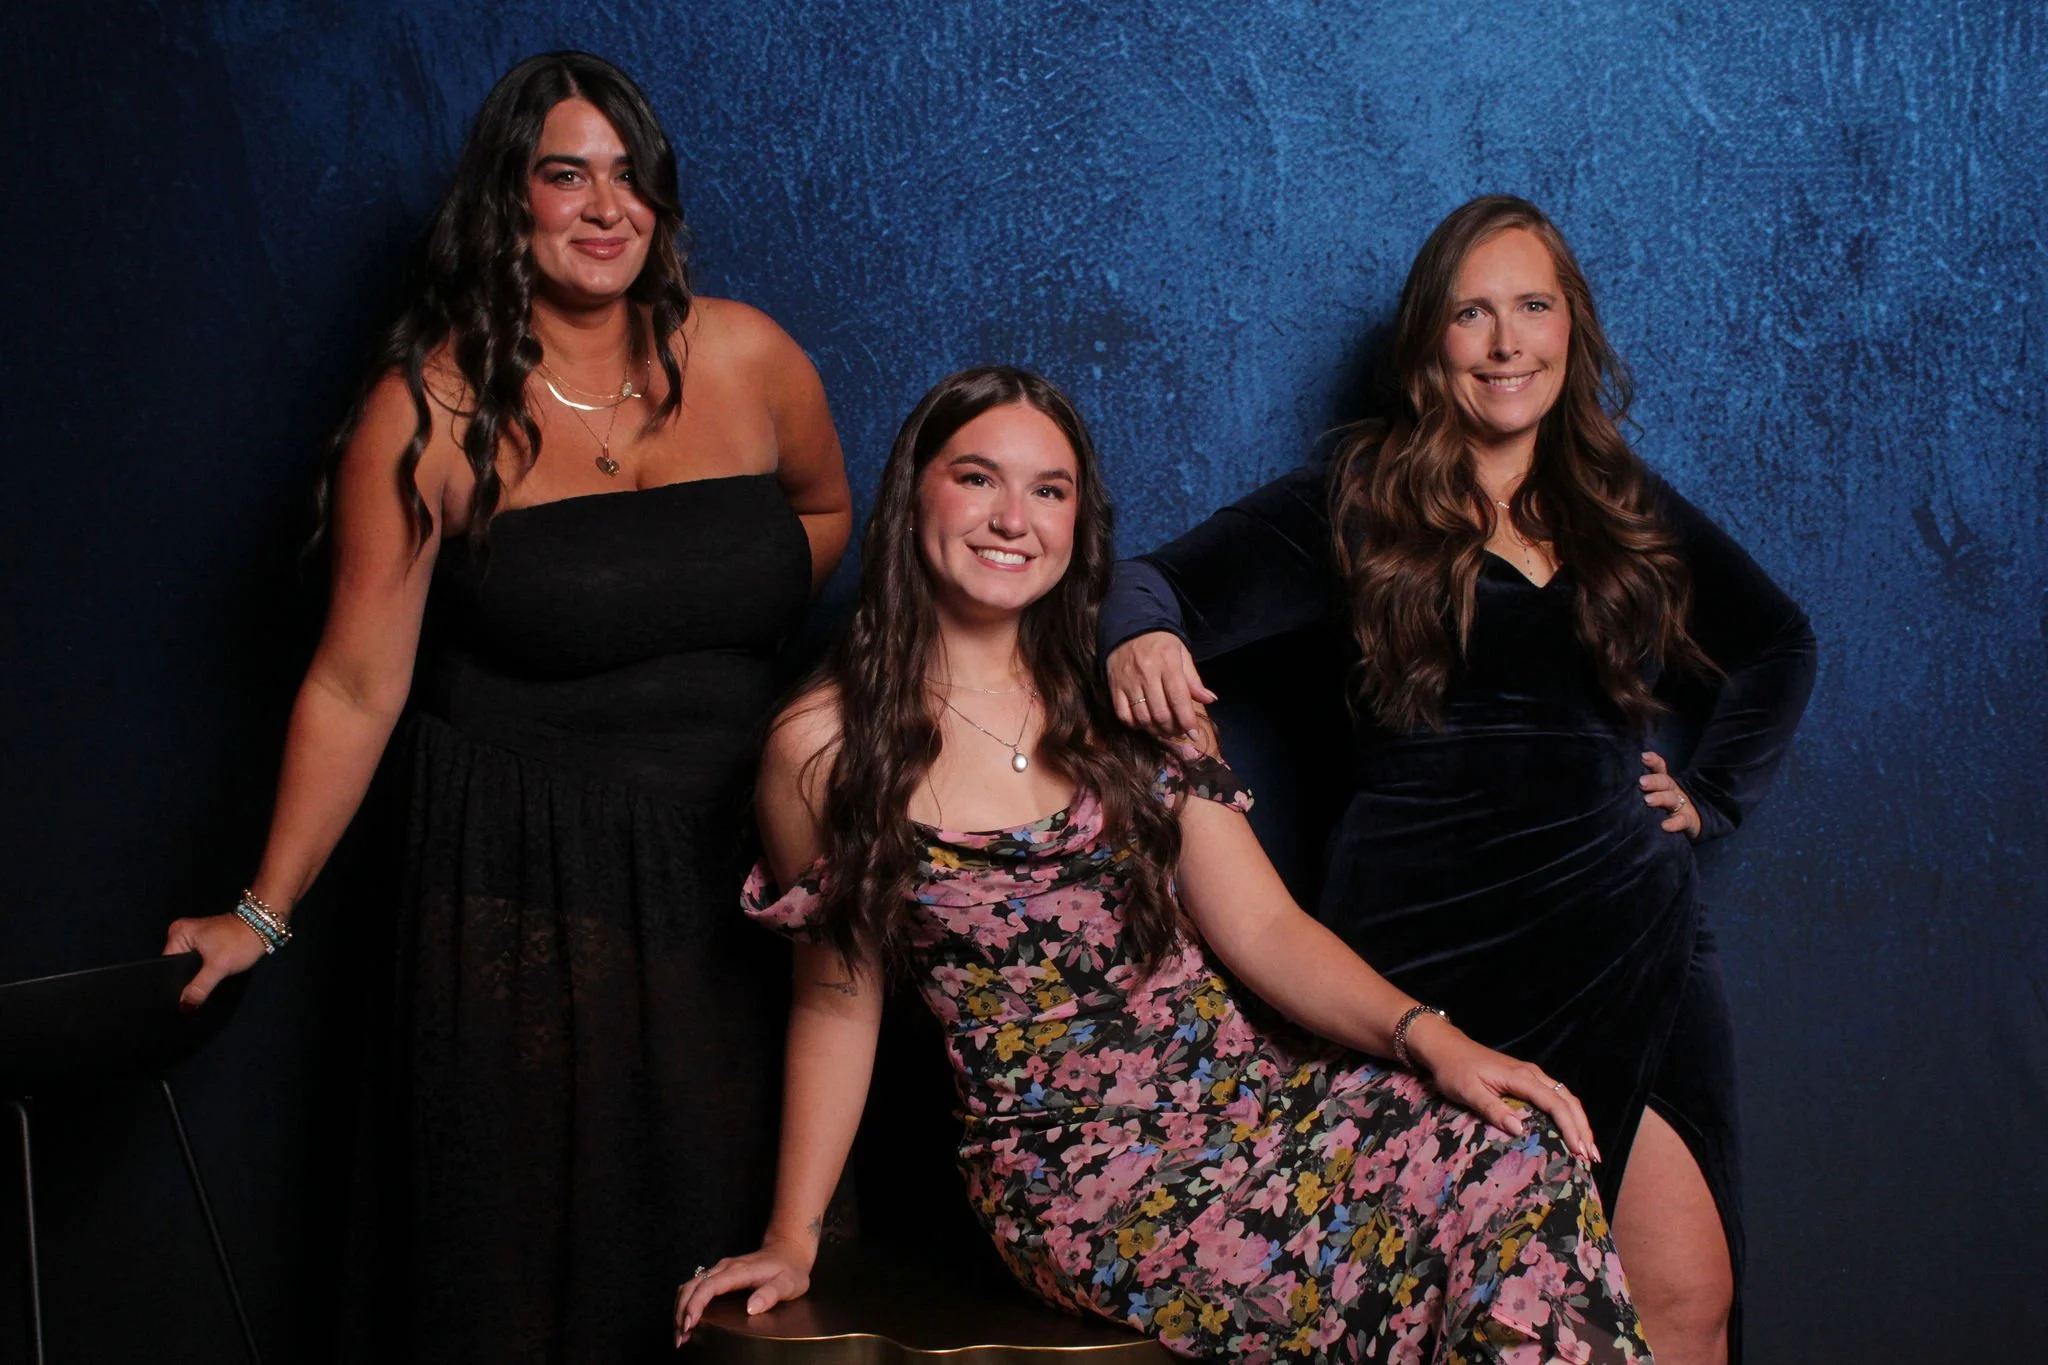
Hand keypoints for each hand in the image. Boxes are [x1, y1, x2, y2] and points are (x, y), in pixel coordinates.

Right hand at [162, 912, 271, 1010]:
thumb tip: (185, 1007)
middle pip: (175, 966)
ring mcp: (193, 938)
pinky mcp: (205, 943)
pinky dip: (201, 972)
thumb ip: (199, 988)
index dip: (172, 983)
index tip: (176, 1001)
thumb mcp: (218, 967)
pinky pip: (196, 963)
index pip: (166, 964)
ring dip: (194, 978)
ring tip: (198, 991)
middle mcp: (182, 933)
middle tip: (190, 999)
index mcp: (178, 933)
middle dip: (184, 982)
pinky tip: (205, 982)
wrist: (264, 927)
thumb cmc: (241, 941)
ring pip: (187, 966)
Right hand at [674, 1239, 813, 1344]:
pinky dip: (686, 1303)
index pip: (708, 1286)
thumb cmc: (789, 1269)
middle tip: (680, 1337)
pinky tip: (687, 1321)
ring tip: (680, 1334)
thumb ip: (771, 1294)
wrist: (788, 1251)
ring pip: (689, 1286)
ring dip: (680, 1308)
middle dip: (681, 1311)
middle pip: (692, 1286)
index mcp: (738, 1271)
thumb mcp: (788, 1284)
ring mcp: (720, 1271)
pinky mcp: (719, 1276)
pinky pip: (695, 1287)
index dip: (695, 1305)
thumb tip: (751, 1308)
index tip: (689, 1324)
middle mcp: (724, 1268)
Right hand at [1107, 632, 1216, 738]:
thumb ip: (1194, 680)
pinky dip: (1135, 725)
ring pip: (1142, 717)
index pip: (1179, 698)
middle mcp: (1146, 673)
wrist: (1129, 627)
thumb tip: (1210, 699)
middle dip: (1173, 729)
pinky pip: (1123, 714)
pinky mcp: (1114, 686)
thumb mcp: (1182, 654)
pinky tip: (1144, 724)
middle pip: (1160, 712)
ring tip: (1165, 732)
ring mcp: (1128, 681)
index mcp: (1167, 663)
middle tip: (1179, 733)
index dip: (1187, 720)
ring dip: (1156, 731)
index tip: (1194, 735)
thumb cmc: (1161, 643)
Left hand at [1402, 1013, 1601, 1164]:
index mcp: (1521, 1077)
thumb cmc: (1454, 1070)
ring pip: (1565, 1097)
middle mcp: (1532, 1074)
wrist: (1446, 1048)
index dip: (1570, 1128)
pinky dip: (1568, 1114)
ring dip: (1579, 1122)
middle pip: (1568, 1101)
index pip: (1555, 1104)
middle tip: (1591, 1157)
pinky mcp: (1526, 1079)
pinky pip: (1555, 1096)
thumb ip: (1493, 1109)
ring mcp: (1531, 1075)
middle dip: (1583, 1128)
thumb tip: (1519, 1130)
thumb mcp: (1468, 1091)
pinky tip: (1570, 1129)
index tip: (1579, 1151)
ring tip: (1587, 1148)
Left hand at [1640, 751, 1700, 837]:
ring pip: (1672, 798)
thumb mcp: (1655, 794)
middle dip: (1654, 781)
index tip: (1644, 756)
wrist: (1691, 821)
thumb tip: (1610, 786)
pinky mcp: (1688, 820)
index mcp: (1663, 783)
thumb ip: (1640, 789)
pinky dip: (1674, 823)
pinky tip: (1665, 826)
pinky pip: (1682, 821)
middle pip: (1665, 782)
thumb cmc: (1664, 807)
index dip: (1653, 761)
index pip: (1659, 768)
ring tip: (1648, 801)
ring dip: (1660, 798)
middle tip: (1642, 782)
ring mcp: (1682, 805)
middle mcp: (1672, 791)